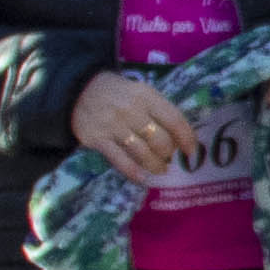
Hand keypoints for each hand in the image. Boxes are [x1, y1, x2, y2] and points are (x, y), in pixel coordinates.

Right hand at [68, 72, 201, 176]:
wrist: (77, 91)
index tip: (191, 150)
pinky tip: (143, 178)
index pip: (174, 120)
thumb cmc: (117, 93)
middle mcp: (131, 110)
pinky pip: (120, 161)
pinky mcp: (98, 139)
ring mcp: (114, 126)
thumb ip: (158, 110)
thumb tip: (180, 136)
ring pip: (143, 153)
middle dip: (169, 153)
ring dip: (155, 165)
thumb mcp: (140, 92)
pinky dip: (134, 172)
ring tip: (160, 169)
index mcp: (146, 96)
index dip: (186, 138)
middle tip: (170, 158)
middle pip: (160, 139)